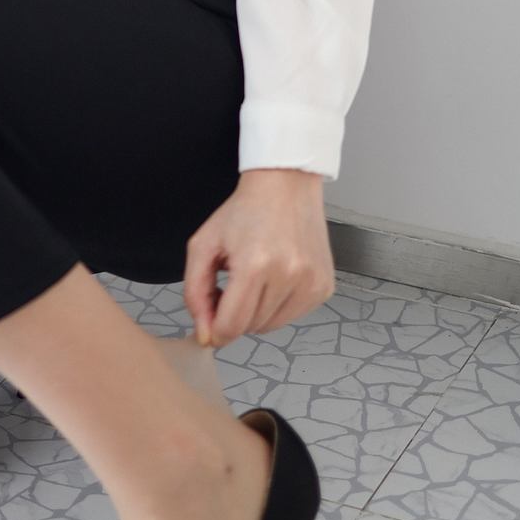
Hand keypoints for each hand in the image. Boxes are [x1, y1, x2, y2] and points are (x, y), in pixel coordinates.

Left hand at [183, 169, 335, 345]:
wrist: (285, 185)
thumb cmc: (245, 211)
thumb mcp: (204, 244)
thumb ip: (195, 292)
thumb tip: (204, 333)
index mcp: (255, 264)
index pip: (232, 325)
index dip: (216, 330)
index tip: (211, 321)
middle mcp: (288, 274)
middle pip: (250, 327)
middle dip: (236, 312)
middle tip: (236, 281)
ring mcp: (310, 282)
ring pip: (271, 325)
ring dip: (258, 310)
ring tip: (257, 276)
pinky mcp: (324, 286)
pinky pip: (293, 315)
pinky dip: (279, 304)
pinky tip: (277, 276)